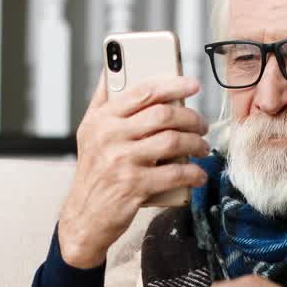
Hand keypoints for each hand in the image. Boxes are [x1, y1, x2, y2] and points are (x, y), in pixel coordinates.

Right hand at [57, 72, 211, 268]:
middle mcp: (109, 137)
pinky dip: (193, 173)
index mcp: (102, 119)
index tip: (193, 85)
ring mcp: (122, 161)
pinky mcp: (135, 186)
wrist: (84, 217)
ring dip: (196, 143)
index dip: (173, 84)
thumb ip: (101, 100)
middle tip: (201, 124)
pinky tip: (198, 174)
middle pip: (163, 115)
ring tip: (202, 147)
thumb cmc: (93, 172)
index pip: (143, 92)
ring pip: (173, 142)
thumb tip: (109, 69)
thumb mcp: (89, 133)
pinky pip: (175, 173)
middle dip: (191, 118)